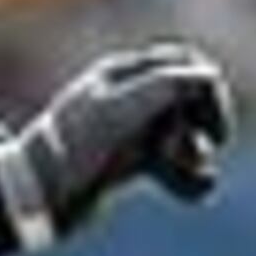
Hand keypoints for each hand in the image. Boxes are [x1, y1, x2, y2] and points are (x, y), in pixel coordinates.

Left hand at [0, 47, 233, 254]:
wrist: (44, 192)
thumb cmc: (77, 149)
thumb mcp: (121, 111)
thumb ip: (166, 86)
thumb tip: (211, 76)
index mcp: (122, 73)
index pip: (186, 61)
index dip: (209, 90)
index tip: (208, 121)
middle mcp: (131, 97)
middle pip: (195, 99)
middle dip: (206, 125)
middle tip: (205, 148)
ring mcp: (134, 130)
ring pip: (191, 136)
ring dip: (199, 158)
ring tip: (187, 178)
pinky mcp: (136, 163)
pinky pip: (180, 165)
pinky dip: (192, 181)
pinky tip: (186, 194)